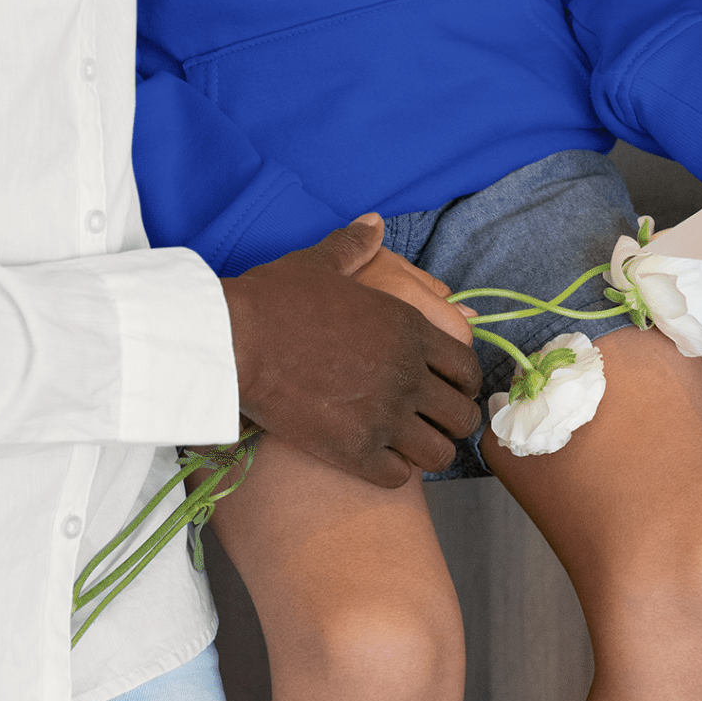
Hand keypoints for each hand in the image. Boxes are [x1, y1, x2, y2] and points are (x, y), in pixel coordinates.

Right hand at [221, 214, 483, 488]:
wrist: (235, 341)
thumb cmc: (276, 298)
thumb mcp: (320, 263)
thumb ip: (355, 245)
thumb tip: (373, 223)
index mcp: (408, 327)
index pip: (467, 366)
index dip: (464, 380)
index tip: (449, 386)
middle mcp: (406, 374)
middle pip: (461, 414)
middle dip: (452, 418)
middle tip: (431, 419)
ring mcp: (384, 416)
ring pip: (438, 452)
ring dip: (428, 449)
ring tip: (409, 444)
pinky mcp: (355, 451)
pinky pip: (398, 476)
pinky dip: (393, 471)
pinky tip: (376, 457)